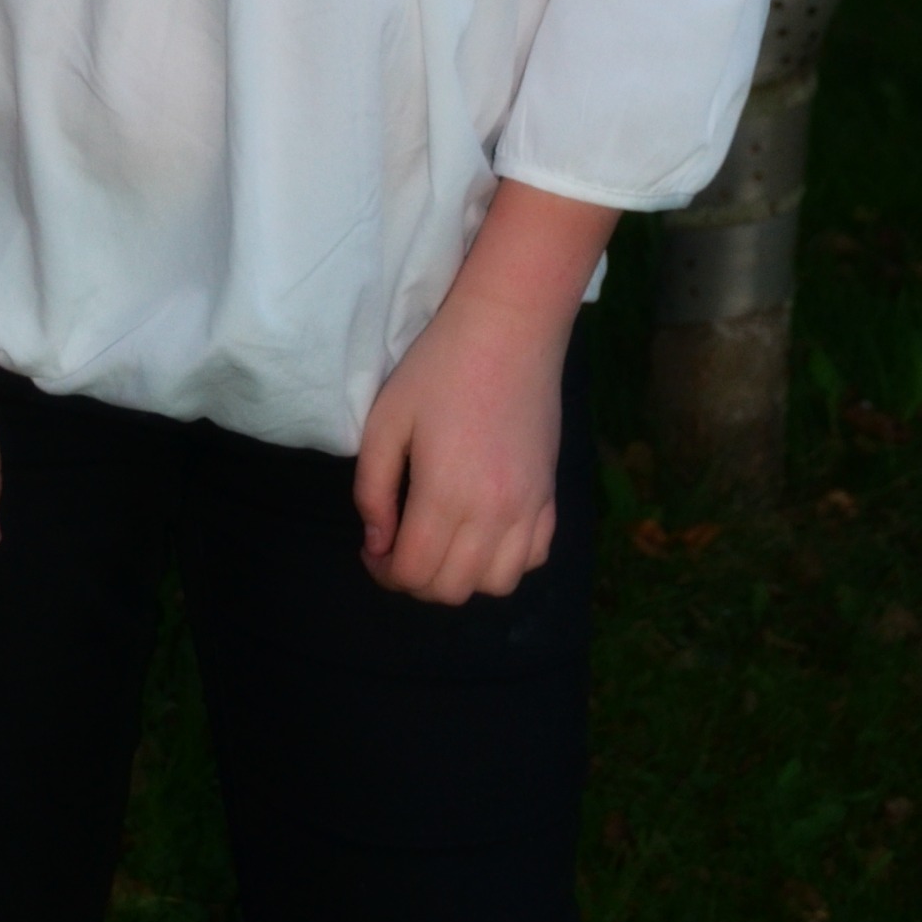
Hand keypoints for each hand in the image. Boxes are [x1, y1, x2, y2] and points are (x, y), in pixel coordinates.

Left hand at [353, 279, 566, 603]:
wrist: (508, 332)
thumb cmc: (438, 369)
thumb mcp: (386, 421)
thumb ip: (372, 489)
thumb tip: (377, 542)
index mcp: (446, 494)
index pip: (414, 572)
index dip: (384, 572)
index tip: (373, 549)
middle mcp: (493, 513)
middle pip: (451, 589)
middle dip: (415, 580)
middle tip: (399, 547)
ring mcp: (529, 507)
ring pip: (496, 585)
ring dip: (462, 579)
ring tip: (442, 543)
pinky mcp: (550, 494)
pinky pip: (535, 557)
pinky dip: (506, 562)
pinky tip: (484, 534)